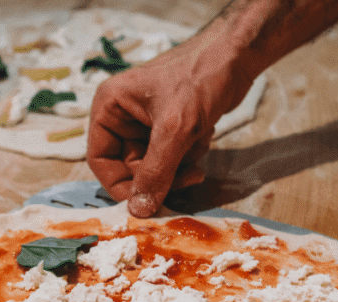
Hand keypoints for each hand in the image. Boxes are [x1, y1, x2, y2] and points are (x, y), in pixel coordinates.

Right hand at [87, 29, 255, 217]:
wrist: (237, 54)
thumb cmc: (200, 78)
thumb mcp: (175, 129)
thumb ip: (156, 172)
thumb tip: (138, 210)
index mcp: (109, 108)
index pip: (100, 160)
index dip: (120, 185)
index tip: (145, 202)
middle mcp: (122, 116)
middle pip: (130, 167)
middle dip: (161, 175)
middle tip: (189, 176)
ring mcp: (146, 123)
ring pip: (154, 167)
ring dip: (179, 165)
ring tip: (198, 142)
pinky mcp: (169, 127)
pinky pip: (172, 158)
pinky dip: (189, 154)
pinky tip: (204, 134)